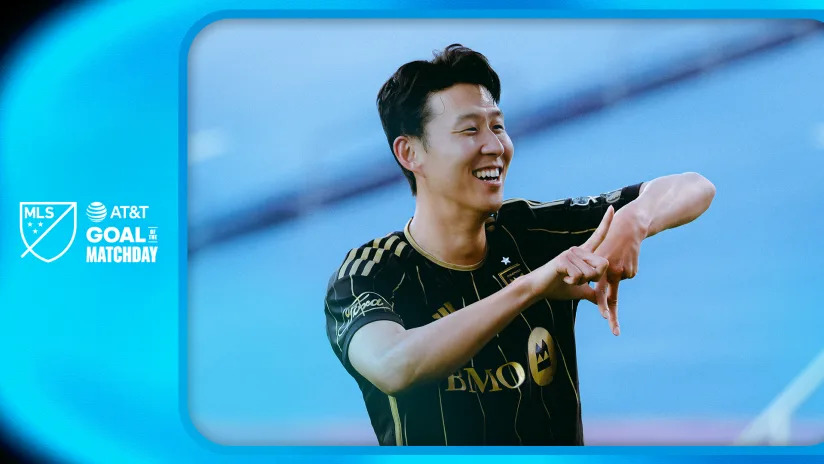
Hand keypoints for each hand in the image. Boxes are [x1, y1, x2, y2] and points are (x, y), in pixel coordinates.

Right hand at [528, 206, 613, 302]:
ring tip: (567, 279)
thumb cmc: (557, 287)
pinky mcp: (562, 260)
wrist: (538, 289)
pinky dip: (572, 283)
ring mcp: (570, 253)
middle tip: (579, 280)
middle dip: (595, 278)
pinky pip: (578, 276)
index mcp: (583, 254)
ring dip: (580, 282)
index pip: (598, 237)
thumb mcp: (579, 291)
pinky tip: (562, 279)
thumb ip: (593, 293)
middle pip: (603, 264)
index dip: (606, 223)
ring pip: (590, 273)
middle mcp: (578, 249)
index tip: (613, 208)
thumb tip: (603, 302)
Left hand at [593, 204, 647, 335]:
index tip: (604, 317)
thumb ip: (595, 274)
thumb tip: (596, 293)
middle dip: (612, 315)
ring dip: (618, 275)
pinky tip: (625, 258)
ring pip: (618, 283)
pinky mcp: (631, 270)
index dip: (601, 305)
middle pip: (611, 298)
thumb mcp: (598, 255)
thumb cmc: (608, 242)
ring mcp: (622, 272)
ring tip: (617, 258)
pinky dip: (625, 270)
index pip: (598, 291)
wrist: (627, 228)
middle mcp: (610, 272)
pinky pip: (626, 277)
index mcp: (598, 269)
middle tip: (615, 332)